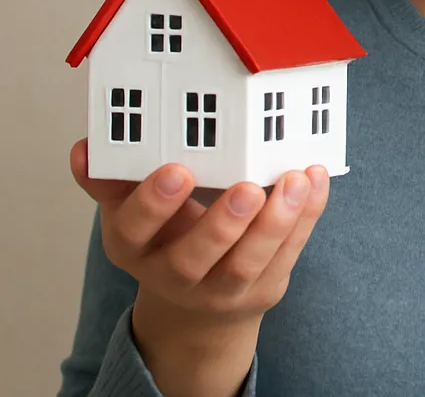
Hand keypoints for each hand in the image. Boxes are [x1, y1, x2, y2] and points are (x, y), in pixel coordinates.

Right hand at [69, 137, 329, 322]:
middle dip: (222, 223)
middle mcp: (173, 276)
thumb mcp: (135, 210)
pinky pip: (287, 255)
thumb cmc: (167, 235)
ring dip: (276, 221)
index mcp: (135, 248)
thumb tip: (85, 148)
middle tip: (248, 187)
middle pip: (194, 259)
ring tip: (295, 180)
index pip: (133, 230)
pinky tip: (314, 181)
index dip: (153, 203)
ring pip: (247, 264)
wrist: (197, 302)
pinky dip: (305, 218)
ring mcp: (221, 291)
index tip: (178, 170)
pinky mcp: (263, 290)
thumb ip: (116, 178)